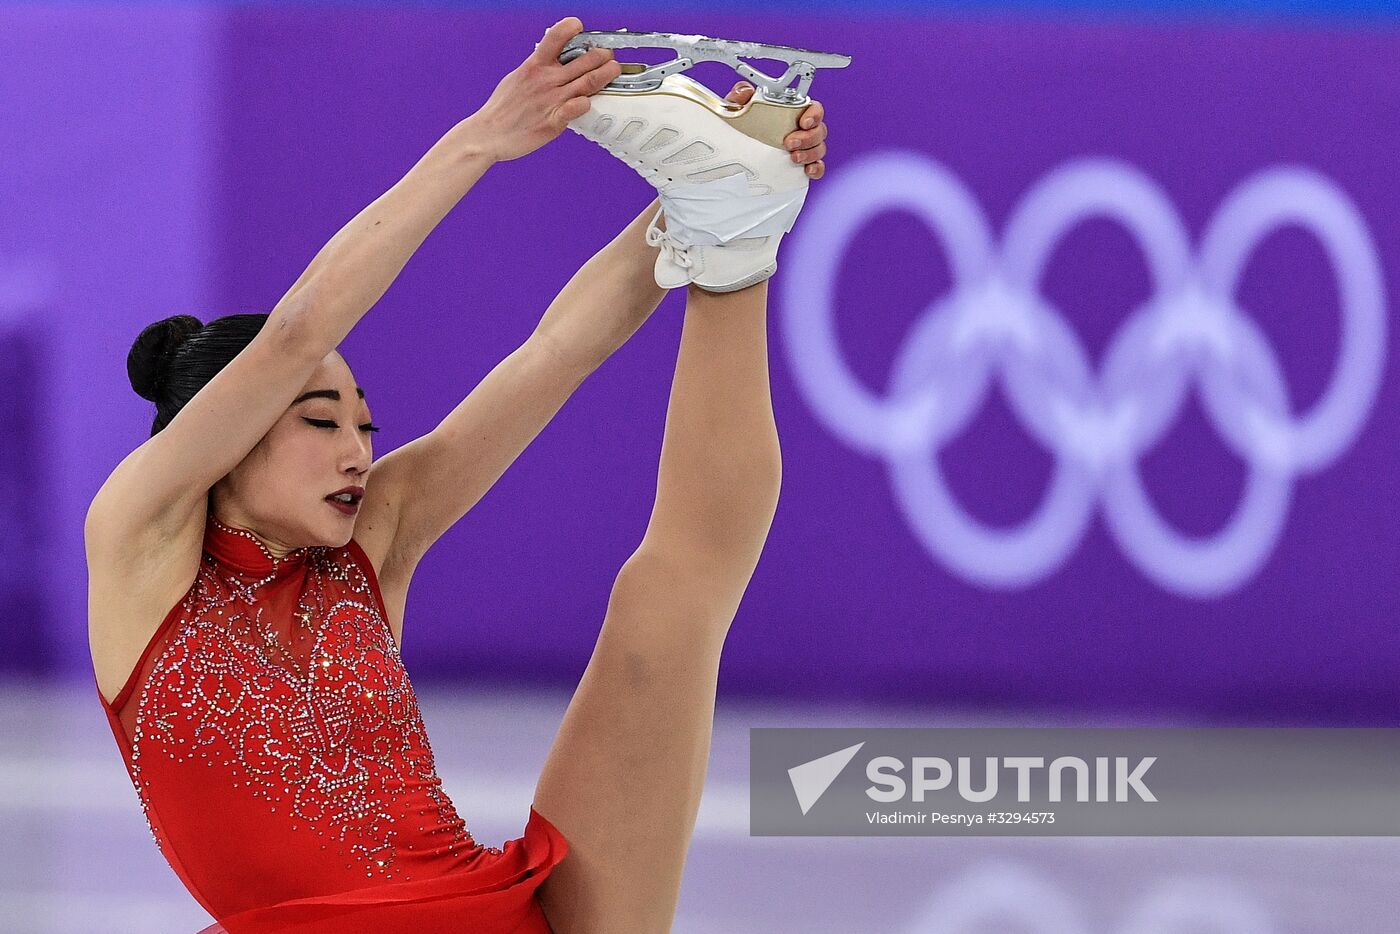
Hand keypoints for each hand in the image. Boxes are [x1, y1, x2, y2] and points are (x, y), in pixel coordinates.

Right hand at [465, 17, 621, 162]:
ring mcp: (552, 100)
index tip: (580, 26)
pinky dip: (588, 102)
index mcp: (535, 65)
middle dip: (602, 54)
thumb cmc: (502, 109)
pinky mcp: (555, 121)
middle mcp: (546, 79)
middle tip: (609, 55)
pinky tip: (591, 101)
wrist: (489, 134)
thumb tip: (550, 61)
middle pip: (583, 60)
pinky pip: (579, 107)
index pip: (556, 37)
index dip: (571, 28)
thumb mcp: (517, 78)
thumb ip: (537, 68)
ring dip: (606, 74)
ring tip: (614, 69)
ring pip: (588, 82)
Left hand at [724, 82, 828, 179]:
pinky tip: (807, 170)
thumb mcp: (737, 109)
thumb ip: (740, 96)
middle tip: (789, 142)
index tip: (804, 122)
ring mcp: (803, 148)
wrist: (734, 152)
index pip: (814, 109)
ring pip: (819, 149)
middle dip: (807, 137)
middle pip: (819, 130)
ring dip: (810, 154)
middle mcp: (801, 130)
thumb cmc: (742, 128)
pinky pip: (818, 167)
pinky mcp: (802, 165)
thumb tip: (745, 91)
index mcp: (792, 113)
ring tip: (794, 157)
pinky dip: (816, 169)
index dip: (814, 114)